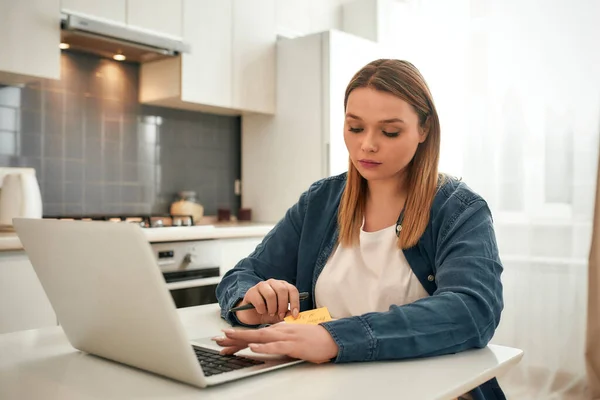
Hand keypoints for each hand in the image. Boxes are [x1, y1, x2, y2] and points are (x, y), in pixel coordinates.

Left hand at [212, 323, 338, 362]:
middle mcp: (279, 330)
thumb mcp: (292, 338)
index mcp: (279, 329)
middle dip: (234, 336)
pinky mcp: (294, 345)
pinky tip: (254, 347)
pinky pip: (276, 345)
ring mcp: (286, 337)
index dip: (238, 337)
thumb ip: (278, 340)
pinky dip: (264, 346)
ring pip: (262, 336)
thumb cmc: (312, 339)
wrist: (330, 338)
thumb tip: (263, 345)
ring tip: (229, 338)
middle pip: (253, 333)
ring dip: (244, 337)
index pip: (255, 333)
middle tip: (218, 339)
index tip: (223, 340)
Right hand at [234, 279, 299, 325]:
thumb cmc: (268, 312)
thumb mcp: (280, 315)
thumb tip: (294, 315)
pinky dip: (262, 309)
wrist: (252, 315)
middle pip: (282, 290)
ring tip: (270, 313)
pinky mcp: (251, 291)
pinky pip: (259, 301)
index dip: (295, 302)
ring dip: (272, 308)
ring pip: (271, 295)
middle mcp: (273, 283)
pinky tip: (261, 311)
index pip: (292, 290)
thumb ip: (287, 314)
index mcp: (283, 286)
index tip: (295, 315)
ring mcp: (261, 285)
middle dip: (283, 305)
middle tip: (280, 315)